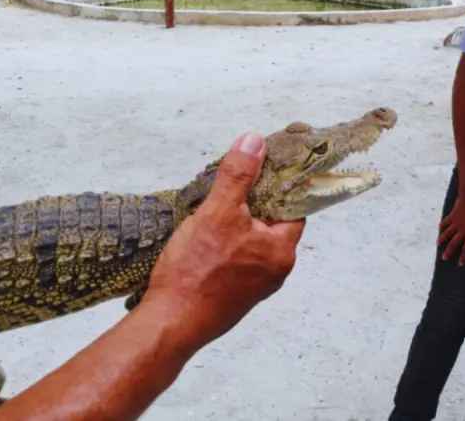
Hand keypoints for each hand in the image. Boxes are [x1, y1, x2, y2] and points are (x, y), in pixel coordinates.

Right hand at [144, 131, 305, 350]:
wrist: (169, 322)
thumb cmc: (196, 272)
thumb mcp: (218, 211)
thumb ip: (239, 175)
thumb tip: (254, 142)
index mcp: (281, 250)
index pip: (295, 207)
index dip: (280, 185)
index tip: (264, 167)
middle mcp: (275, 271)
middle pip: (273, 223)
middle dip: (253, 203)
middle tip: (232, 185)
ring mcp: (254, 286)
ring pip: (252, 241)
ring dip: (237, 224)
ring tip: (214, 208)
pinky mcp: (233, 295)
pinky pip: (237, 260)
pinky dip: (226, 244)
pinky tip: (204, 238)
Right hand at [437, 191, 464, 265]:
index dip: (463, 257)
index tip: (460, 264)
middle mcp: (462, 230)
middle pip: (454, 244)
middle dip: (449, 252)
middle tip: (444, 258)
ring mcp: (456, 223)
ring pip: (447, 234)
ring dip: (442, 240)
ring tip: (438, 245)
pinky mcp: (452, 215)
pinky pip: (445, 222)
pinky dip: (442, 226)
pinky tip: (439, 228)